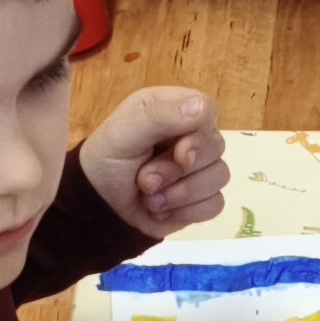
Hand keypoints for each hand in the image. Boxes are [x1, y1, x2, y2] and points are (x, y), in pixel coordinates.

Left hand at [79, 86, 228, 240]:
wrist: (100, 207)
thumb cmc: (107, 161)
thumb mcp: (123, 133)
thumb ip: (160, 116)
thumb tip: (204, 107)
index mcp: (172, 109)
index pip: (208, 109)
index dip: (198, 135)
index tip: (179, 153)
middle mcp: (191, 135)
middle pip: (216, 147)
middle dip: (177, 171)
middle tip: (145, 180)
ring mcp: (200, 168)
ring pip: (219, 177)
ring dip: (180, 194)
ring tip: (150, 198)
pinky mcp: (202, 198)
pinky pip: (216, 204)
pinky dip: (187, 212)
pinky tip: (164, 210)